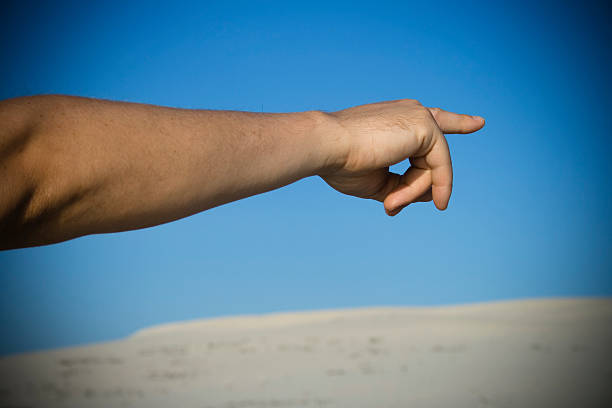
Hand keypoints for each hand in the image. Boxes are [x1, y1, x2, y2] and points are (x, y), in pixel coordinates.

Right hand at [319, 99, 484, 214]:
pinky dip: (422, 188)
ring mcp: (419, 116)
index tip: (478, 123)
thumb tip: (431, 197)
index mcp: (396, 119)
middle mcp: (410, 112)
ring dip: (412, 192)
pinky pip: (437, 168)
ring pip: (434, 166)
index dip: (455, 123)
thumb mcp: (378, 181)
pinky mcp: (426, 126)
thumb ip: (405, 187)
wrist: (327, 147)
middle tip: (428, 178)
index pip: (432, 121)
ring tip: (388, 202)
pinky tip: (402, 198)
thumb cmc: (342, 163)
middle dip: (436, 167)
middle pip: (435, 149)